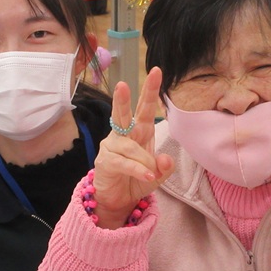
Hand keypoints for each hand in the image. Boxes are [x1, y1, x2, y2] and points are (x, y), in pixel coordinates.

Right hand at [92, 67, 174, 228]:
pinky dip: (138, 169)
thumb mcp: (158, 175)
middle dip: (123, 99)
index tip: (156, 70)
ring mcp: (112, 146)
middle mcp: (124, 134)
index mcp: (140, 131)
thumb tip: (164, 159)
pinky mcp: (105, 160)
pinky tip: (147, 175)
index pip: (145, 107)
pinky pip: (125, 162)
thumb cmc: (137, 180)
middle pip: (124, 114)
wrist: (118, 199)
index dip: (150, 90)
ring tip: (150, 173)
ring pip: (130, 147)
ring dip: (144, 161)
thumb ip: (165, 168)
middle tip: (122, 84)